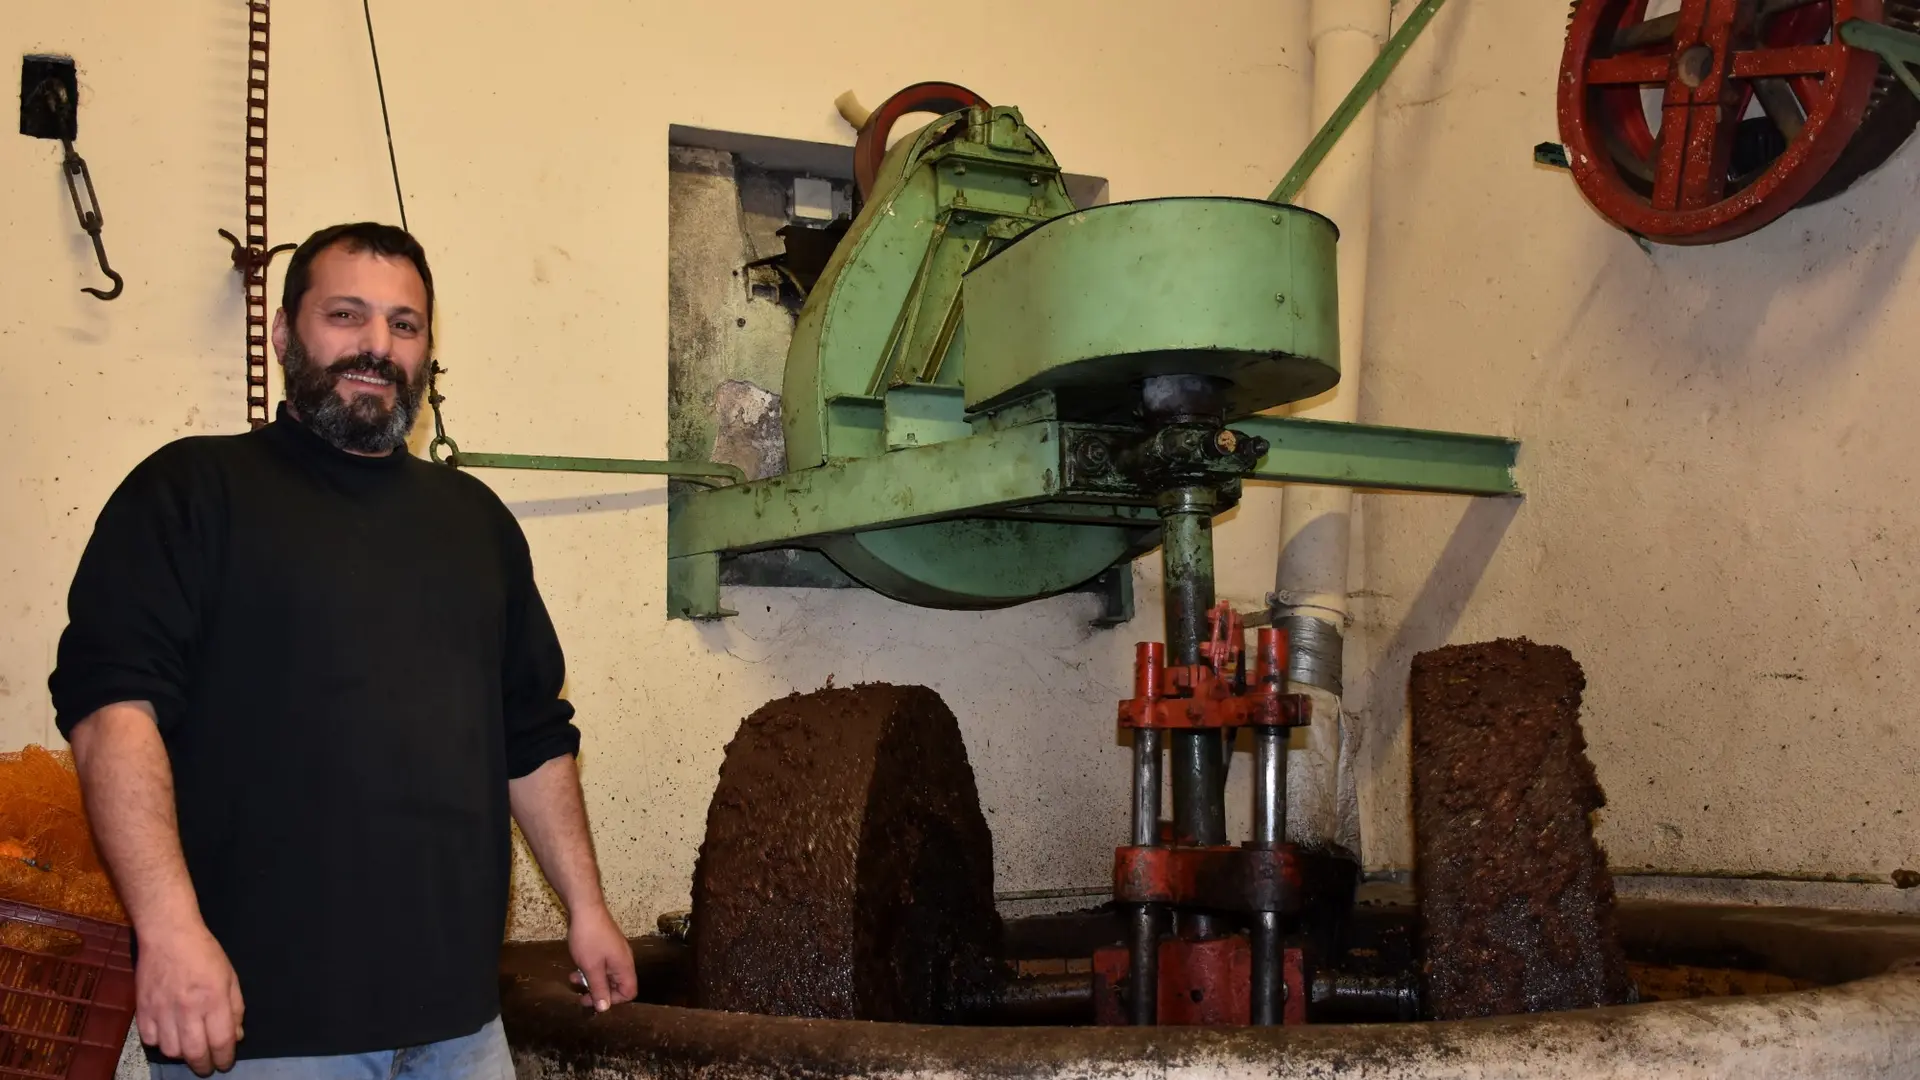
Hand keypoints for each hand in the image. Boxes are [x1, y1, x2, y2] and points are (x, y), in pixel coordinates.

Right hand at [134, 923, 243, 1076]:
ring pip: (171, 1051)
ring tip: (188, 1048)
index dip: (224, 1058)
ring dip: (182, 1055)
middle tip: (207, 1067)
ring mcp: (162, 1010)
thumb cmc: (205, 953)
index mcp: (214, 1000)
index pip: (221, 1041)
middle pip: (194, 1052)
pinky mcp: (142, 1009)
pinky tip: (168, 1036)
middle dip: (203, 1066)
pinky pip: (150, 1040)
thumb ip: (235, 1009)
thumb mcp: (230, 977)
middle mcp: (187, 1009)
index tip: (225, 1064)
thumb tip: (236, 1037)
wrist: (169, 935)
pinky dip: (160, 1044)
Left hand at [566, 902, 635, 1011]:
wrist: (585, 908)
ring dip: (592, 980)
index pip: (629, 992)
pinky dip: (591, 970)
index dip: (614, 1001)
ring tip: (574, 980)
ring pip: (608, 975)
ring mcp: (616, 951)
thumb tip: (604, 1008)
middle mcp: (624, 960)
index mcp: (625, 966)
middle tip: (581, 996)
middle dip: (599, 991)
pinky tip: (576, 967)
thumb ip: (599, 989)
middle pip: (618, 985)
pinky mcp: (607, 945)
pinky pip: (603, 965)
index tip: (595, 1000)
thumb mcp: (591, 968)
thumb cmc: (589, 939)